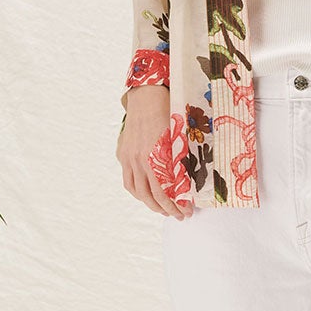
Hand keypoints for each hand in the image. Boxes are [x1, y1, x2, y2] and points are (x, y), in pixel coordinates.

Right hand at [116, 86, 191, 219]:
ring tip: (161, 208)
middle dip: (164, 209)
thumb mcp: (179, 137)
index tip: (186, 212)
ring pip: (135, 190)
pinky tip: (146, 192)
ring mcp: (128, 157)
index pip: (164, 193)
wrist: (146, 96)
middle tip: (176, 215)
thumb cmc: (167, 111)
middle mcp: (138, 160)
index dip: (175, 206)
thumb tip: (188, 184)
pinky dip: (137, 190)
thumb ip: (180, 160)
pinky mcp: (123, 152)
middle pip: (148, 196)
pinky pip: (128, 178)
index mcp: (154, 157)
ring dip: (149, 203)